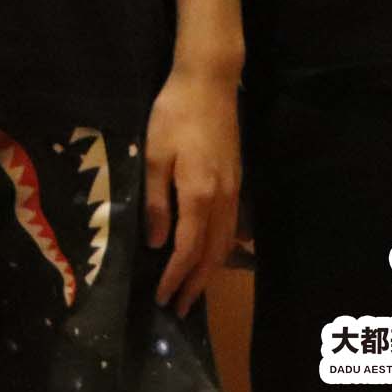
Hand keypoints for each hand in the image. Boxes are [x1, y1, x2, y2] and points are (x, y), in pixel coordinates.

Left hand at [142, 64, 240, 315]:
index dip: (176, 277)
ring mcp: (233, 191)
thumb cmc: (175, 115)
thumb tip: (159, 243)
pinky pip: (230, 228)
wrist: (210, 83)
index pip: (187, 250)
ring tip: (193, 289)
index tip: (163, 298)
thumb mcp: (155, 155)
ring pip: (224, 243)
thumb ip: (157, 201)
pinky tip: (211, 254)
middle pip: (211, 255)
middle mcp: (222, 200)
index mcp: (199, 196)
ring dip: (209, 270)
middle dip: (195, 284)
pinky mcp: (236, 181)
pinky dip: (220, 249)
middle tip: (179, 308)